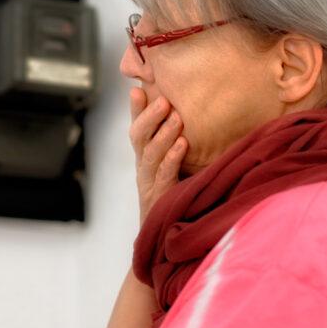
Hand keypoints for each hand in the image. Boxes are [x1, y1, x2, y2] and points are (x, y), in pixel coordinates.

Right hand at [128, 88, 187, 225]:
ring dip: (163, 134)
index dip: (136, 109)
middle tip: (164, 99)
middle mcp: (143, 168)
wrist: (166, 239)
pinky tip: (182, 145)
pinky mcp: (158, 200)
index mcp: (144, 158)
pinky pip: (163, 176)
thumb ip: (177, 143)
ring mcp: (148, 184)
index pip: (137, 128)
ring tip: (177, 117)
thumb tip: (190, 116)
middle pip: (137, 137)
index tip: (138, 88)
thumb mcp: (174, 167)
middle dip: (148, 116)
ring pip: (149, 155)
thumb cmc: (175, 197)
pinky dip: (171, 159)